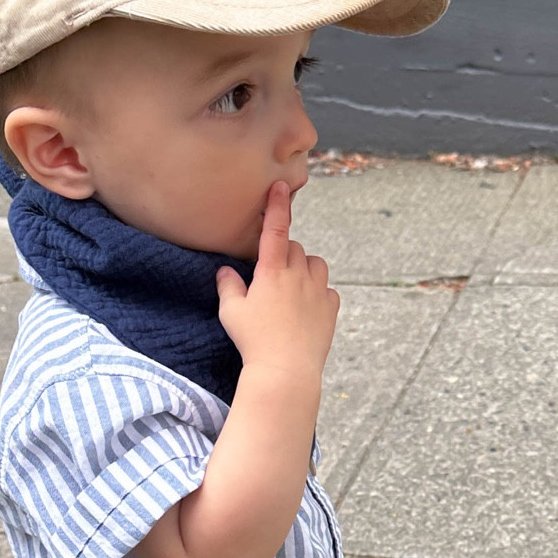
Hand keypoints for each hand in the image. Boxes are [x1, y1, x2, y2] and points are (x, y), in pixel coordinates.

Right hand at [216, 180, 338, 383]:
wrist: (286, 371)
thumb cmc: (253, 341)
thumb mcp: (231, 313)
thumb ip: (227, 286)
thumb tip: (225, 271)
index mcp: (272, 271)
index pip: (275, 229)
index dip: (277, 206)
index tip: (281, 186)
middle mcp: (298, 276)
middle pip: (295, 248)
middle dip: (284, 255)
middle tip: (270, 277)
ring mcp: (318, 291)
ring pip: (316, 264)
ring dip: (305, 268)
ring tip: (292, 289)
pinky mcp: (331, 309)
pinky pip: (328, 290)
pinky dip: (319, 293)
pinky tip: (306, 309)